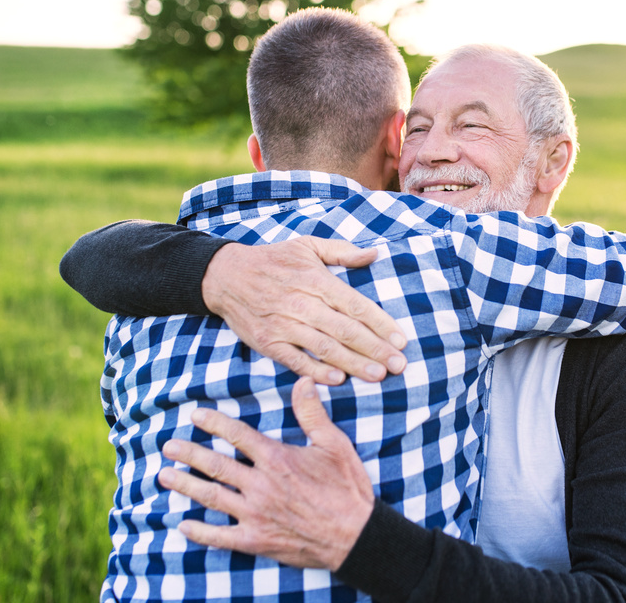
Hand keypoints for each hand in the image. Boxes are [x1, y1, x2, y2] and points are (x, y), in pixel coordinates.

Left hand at [158, 377, 374, 570]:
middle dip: (189, 454)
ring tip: (164, 476)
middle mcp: (260, 485)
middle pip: (216, 465)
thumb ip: (313, 413)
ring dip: (186, 486)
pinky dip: (199, 532)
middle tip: (168, 446)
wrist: (356, 535)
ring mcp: (255, 514)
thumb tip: (303, 382)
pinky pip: (220, 536)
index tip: (196, 415)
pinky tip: (183, 526)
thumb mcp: (334, 445)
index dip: (215, 423)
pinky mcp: (256, 540)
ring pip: (212, 497)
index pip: (238, 435)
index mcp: (277, 459)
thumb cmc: (347, 488)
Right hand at [202, 237, 406, 384]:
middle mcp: (302, 303)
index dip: (380, 323)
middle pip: (345, 329)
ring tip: (378, 375)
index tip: (401, 340)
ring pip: (324, 347)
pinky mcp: (268, 342)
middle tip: (399, 365)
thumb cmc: (273, 260)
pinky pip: (295, 360)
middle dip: (374, 348)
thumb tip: (373, 254)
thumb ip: (341, 251)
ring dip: (353, 363)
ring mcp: (283, 325)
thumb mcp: (306, 246)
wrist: (224, 276)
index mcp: (315, 280)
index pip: (355, 304)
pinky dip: (316, 371)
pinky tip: (337, 380)